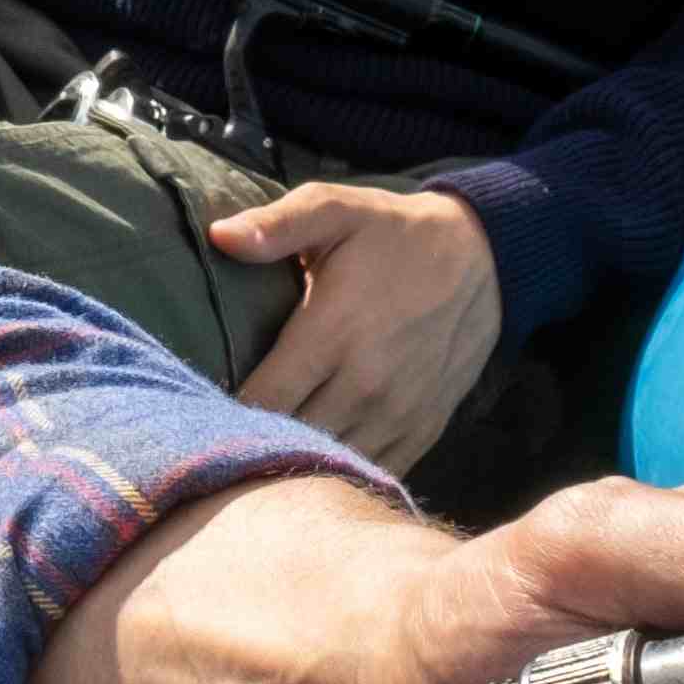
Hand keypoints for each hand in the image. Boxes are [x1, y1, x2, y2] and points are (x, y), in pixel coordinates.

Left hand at [208, 177, 504, 472]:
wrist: (486, 261)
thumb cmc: (393, 234)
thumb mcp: (337, 209)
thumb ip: (278, 224)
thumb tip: (218, 235)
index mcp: (334, 333)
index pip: (262, 401)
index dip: (222, 413)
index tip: (198, 409)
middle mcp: (367, 385)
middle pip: (290, 441)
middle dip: (251, 444)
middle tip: (218, 439)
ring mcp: (399, 414)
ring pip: (331, 466)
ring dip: (295, 464)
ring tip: (259, 456)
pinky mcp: (423, 430)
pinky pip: (372, 472)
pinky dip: (341, 474)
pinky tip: (312, 463)